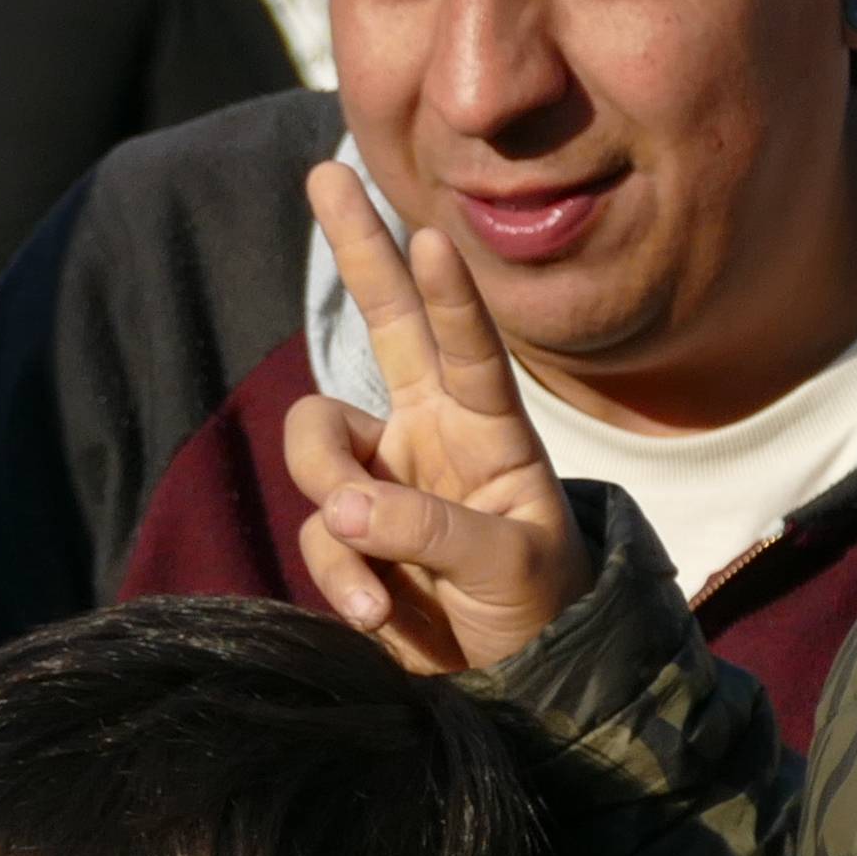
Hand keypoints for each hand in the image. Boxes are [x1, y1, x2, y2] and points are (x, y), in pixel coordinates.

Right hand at [279, 161, 585, 670]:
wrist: (515, 684)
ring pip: (317, 442)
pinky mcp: (348, 529)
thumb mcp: (506, 570)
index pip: (467, 345)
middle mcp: (430, 431)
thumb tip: (345, 507)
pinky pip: (317, 530)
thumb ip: (431, 531)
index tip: (429, 234)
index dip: (448, 292)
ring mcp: (383, 475)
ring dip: (333, 497)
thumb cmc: (539, 611)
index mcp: (488, 428)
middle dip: (357, 246)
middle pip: (386, 319)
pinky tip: (376, 617)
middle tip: (326, 171)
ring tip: (376, 577)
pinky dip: (339, 575)